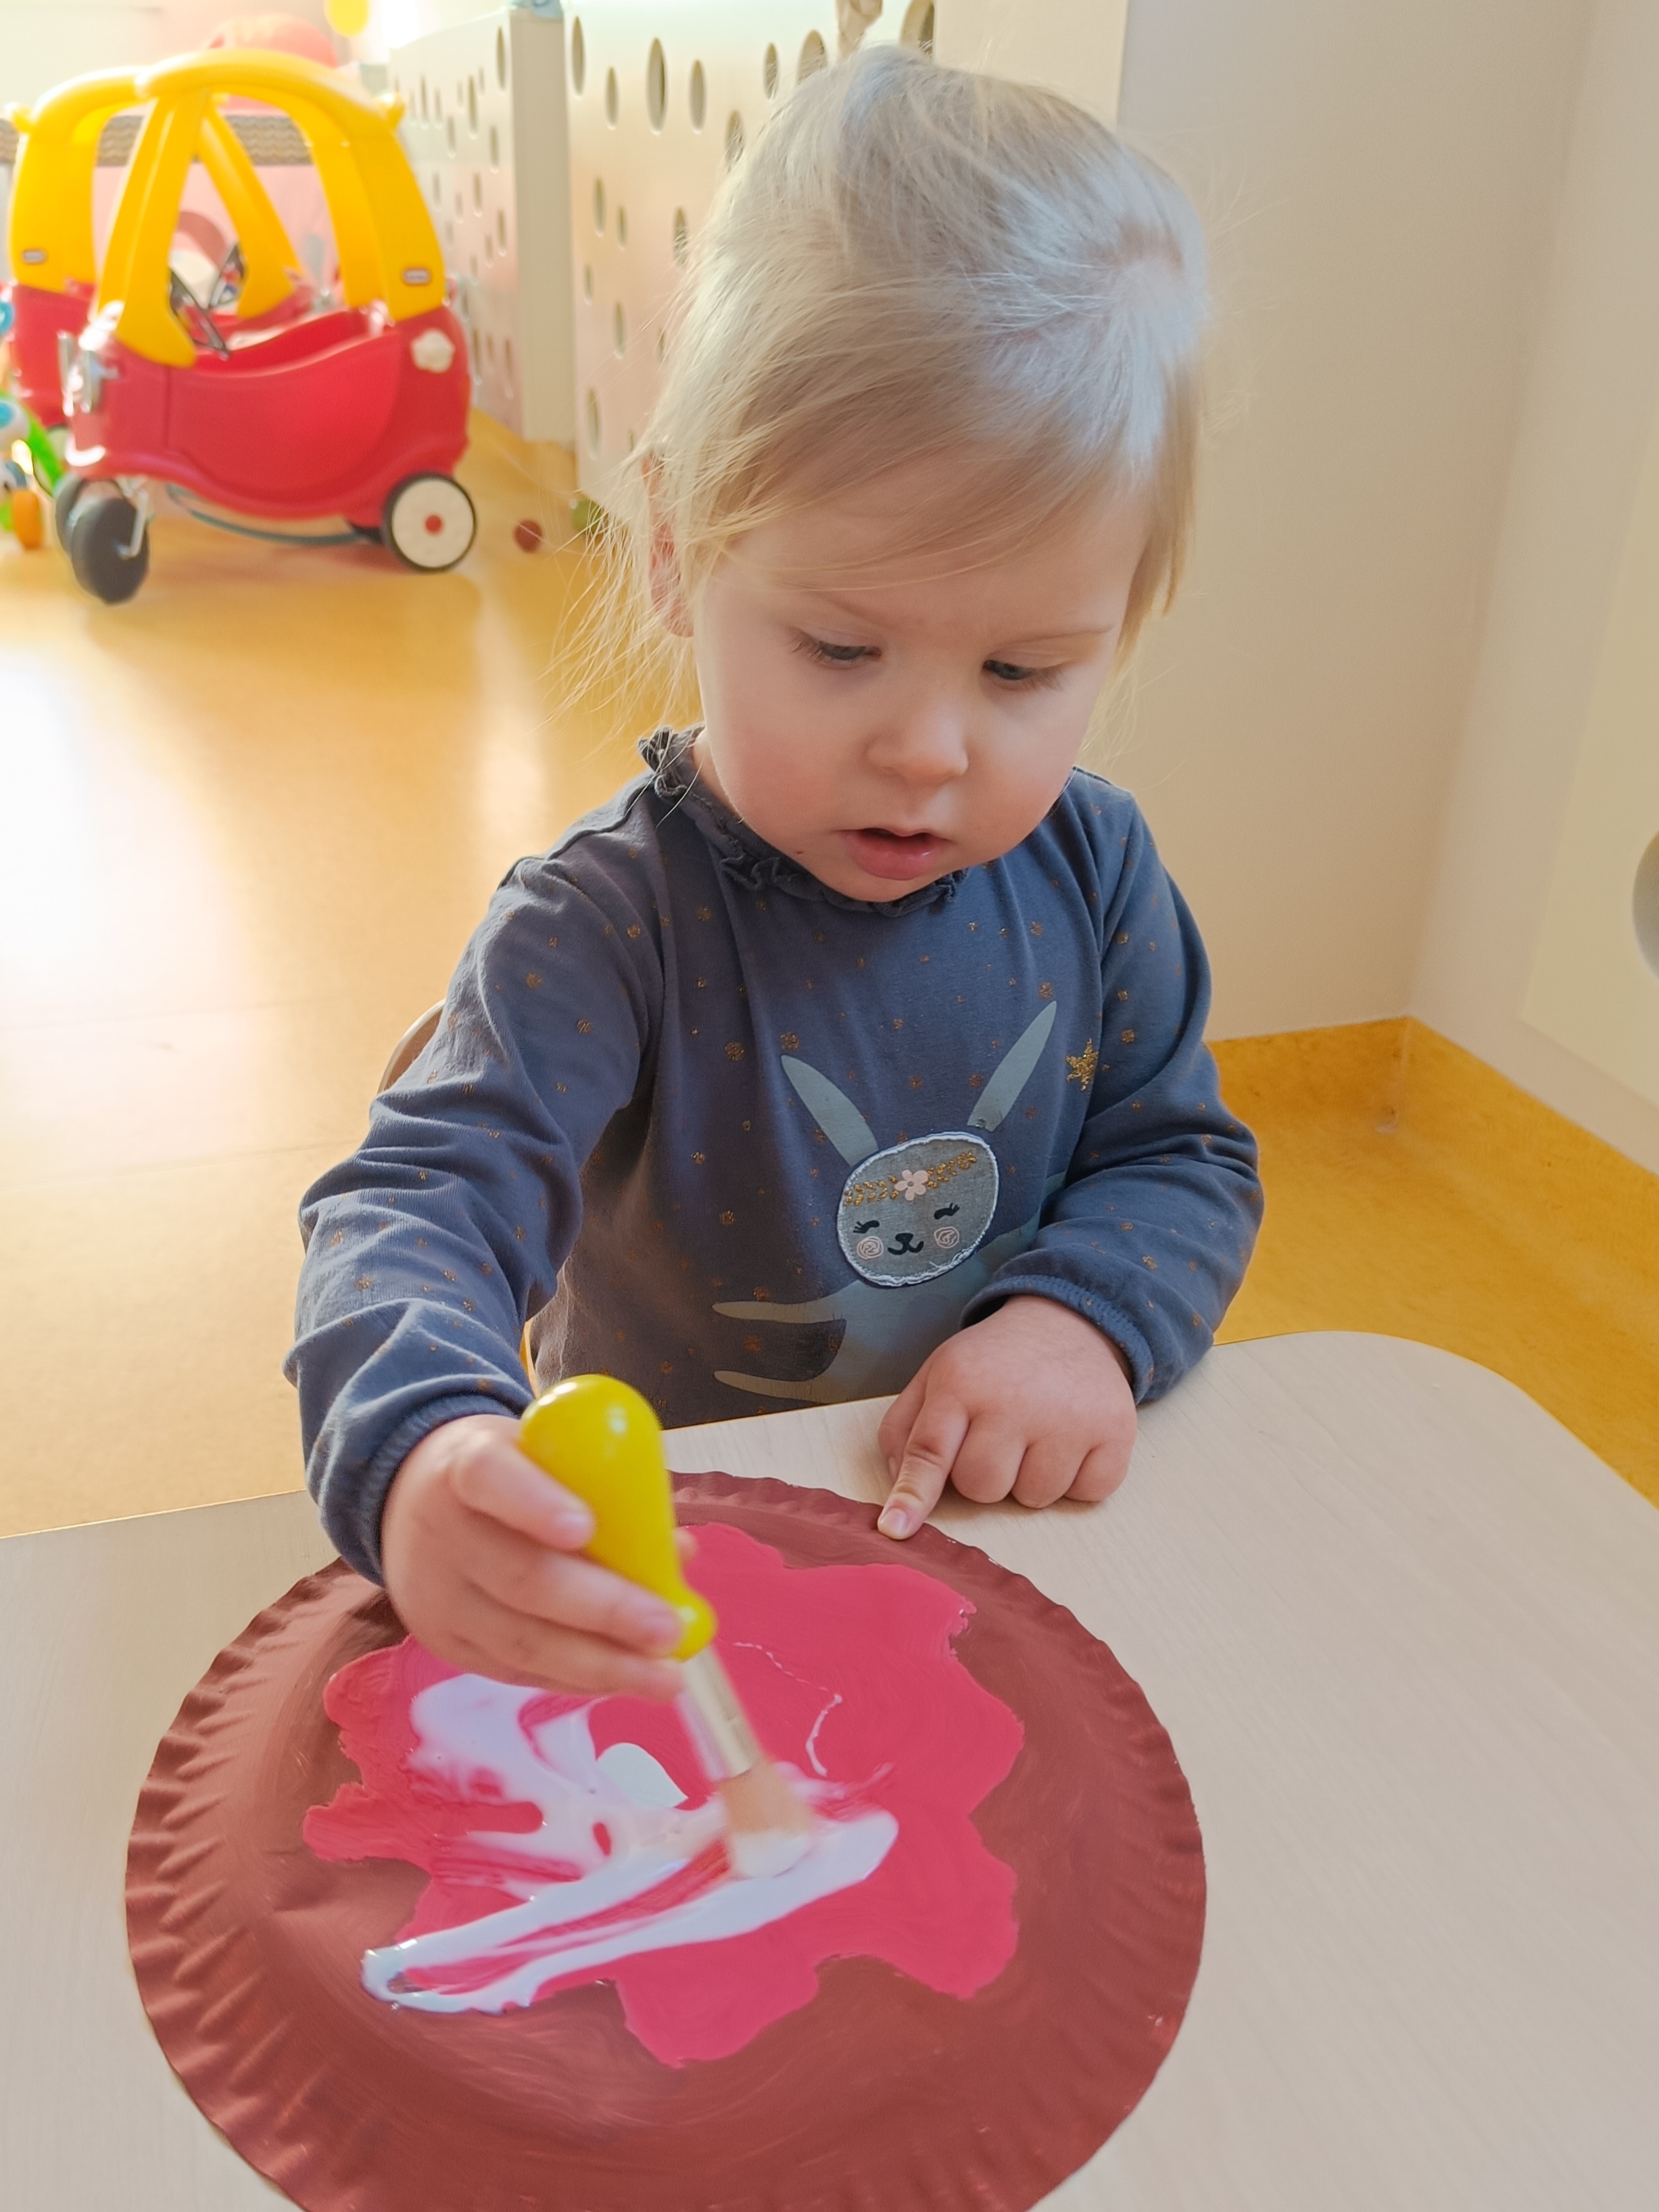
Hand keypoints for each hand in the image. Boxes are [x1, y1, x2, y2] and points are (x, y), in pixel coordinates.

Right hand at [381, 1414, 686, 1699]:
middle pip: (520, 1576)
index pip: (490, 1477)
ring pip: (520, 1639)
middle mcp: (442, 1532)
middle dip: (603, 1610)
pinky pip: (514, 1671)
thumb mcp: (546, 1456)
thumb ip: (606, 1493)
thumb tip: (677, 1553)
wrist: (409, 1503)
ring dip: (601, 1665)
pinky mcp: (443, 1645)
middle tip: (667, 1630)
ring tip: (664, 1678)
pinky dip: (575, 1680)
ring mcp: (437, 1597)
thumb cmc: (507, 1473)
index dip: (534, 1503)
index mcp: (465, 1465)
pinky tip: (622, 1682)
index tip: (584, 1527)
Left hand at [876, 1297, 1135, 1537]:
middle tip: (999, 1436)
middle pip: (983, 1488)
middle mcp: (1016, 1399)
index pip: (930, 1451)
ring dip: (1032, 1477)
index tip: (897, 1528)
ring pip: (1034, 1498)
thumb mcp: (938, 1374)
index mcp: (961, 1382)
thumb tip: (899, 1488)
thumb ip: (906, 1428)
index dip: (913, 1494)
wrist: (1070, 1322)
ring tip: (1037, 1432)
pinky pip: (1085, 1494)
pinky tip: (1072, 1439)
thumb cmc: (994, 1362)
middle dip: (985, 1475)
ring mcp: (1069, 1417)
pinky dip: (1078, 1478)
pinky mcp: (1115, 1432)